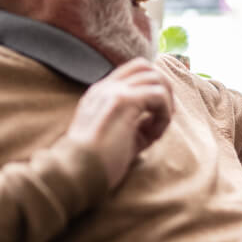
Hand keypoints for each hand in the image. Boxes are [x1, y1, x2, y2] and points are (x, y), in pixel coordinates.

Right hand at [66, 58, 173, 189]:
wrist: (77, 173)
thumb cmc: (96, 163)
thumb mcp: (118, 137)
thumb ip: (136, 123)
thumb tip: (157, 121)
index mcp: (101, 93)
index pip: (133, 70)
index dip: (153, 85)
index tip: (156, 113)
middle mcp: (106, 87)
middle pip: (147, 68)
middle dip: (164, 90)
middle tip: (163, 119)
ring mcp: (113, 91)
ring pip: (156, 79)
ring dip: (165, 104)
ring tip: (155, 132)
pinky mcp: (122, 101)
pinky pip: (158, 95)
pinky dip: (164, 115)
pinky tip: (153, 136)